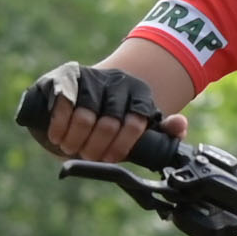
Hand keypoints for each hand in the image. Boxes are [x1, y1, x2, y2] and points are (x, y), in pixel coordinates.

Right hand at [17, 62, 160, 163]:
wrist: (85, 95)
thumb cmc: (115, 121)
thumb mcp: (140, 130)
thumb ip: (165, 133)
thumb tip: (179, 124)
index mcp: (140, 94)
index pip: (135, 123)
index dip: (120, 147)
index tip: (109, 159)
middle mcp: (118, 81)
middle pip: (108, 124)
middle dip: (95, 148)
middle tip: (87, 157)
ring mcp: (92, 76)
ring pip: (84, 116)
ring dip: (75, 140)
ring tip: (70, 148)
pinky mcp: (67, 75)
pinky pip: (64, 103)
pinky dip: (59, 126)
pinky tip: (57, 137)